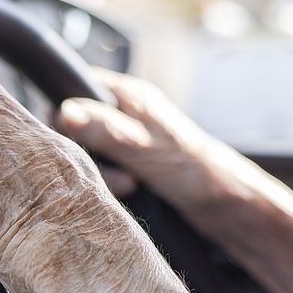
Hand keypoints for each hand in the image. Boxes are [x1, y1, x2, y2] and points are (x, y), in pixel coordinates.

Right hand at [54, 69, 234, 216]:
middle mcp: (127, 114)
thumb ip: (104, 130)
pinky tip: (128, 194)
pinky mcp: (133, 167)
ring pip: (90, 152)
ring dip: (101, 173)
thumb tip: (64, 112)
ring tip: (128, 186)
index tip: (65, 139)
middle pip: (78, 125)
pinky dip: (109, 184)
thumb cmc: (196, 170)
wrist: (230, 206)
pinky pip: (105, 171)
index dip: (63, 112)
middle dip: (85, 151)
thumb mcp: (144, 148)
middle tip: (112, 172)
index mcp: (130, 96)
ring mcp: (129, 141)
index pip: (76, 86)